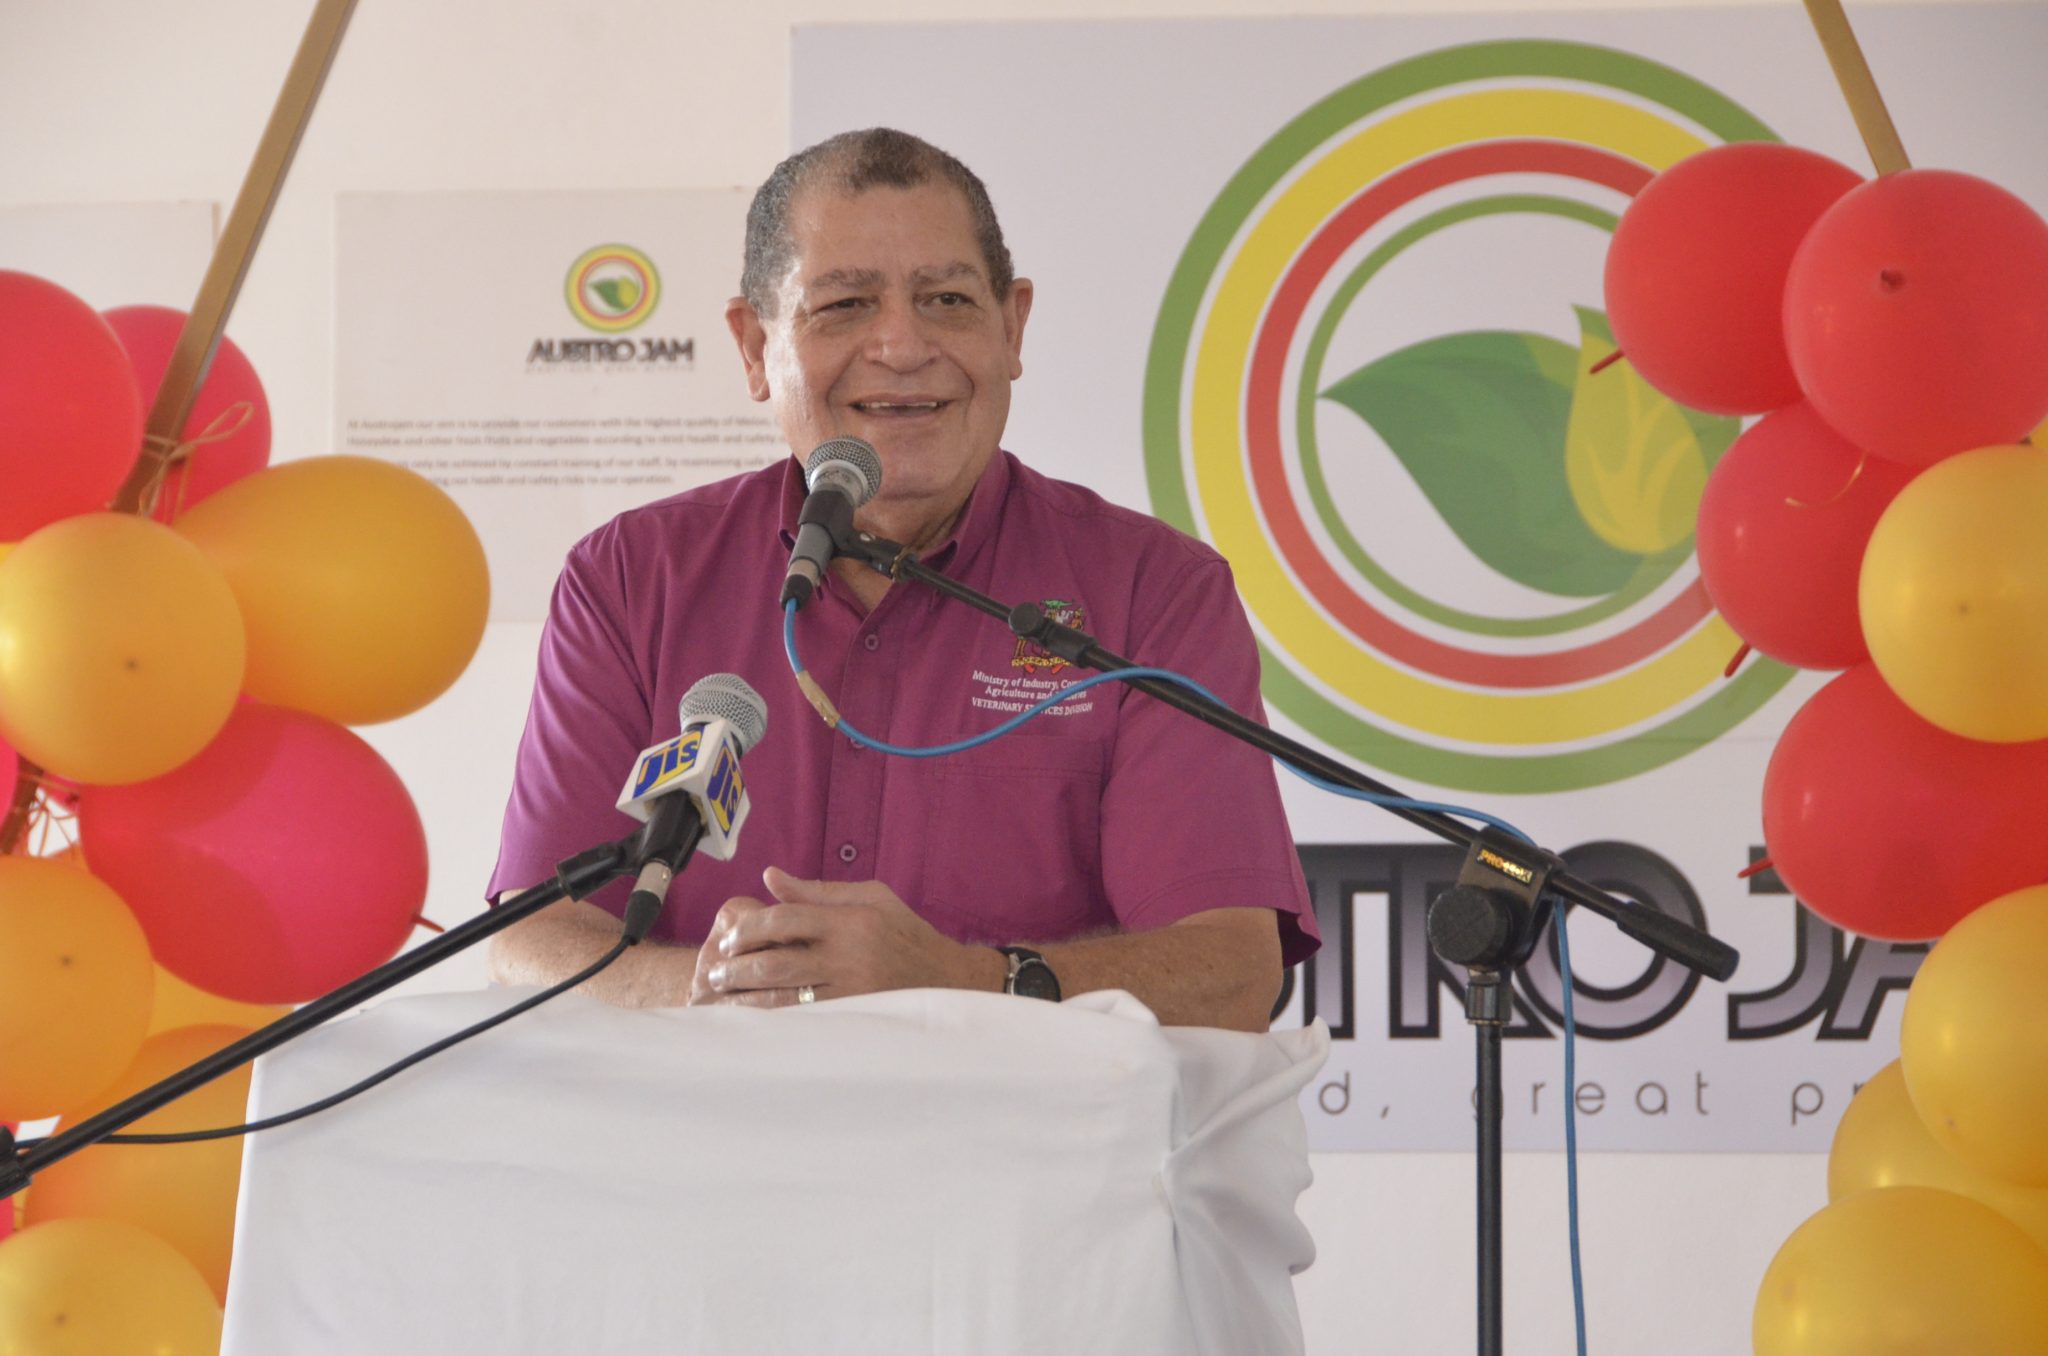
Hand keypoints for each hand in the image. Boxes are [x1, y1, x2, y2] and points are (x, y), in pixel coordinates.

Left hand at [687, 867, 1000, 1006]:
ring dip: (745, 999)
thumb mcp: (872, 898)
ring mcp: (851, 992)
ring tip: (720, 998)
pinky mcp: (852, 1019)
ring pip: (784, 997)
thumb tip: (770, 876)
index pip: (787, 919)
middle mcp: (849, 957)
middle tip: (714, 972)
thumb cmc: (906, 933)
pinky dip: (770, 1021)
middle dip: (737, 968)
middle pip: (777, 961)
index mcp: (851, 921)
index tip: (729, 937)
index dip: (751, 928)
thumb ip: (818, 891)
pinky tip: (749, 1020)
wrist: (949, 981)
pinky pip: (801, 1022)